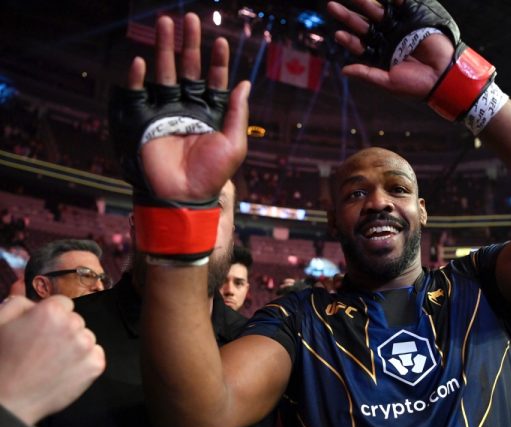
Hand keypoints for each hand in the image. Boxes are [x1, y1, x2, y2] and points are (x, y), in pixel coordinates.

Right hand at [0, 296, 104, 424]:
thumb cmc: (1, 360)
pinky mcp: (95, 365)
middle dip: (62, 330)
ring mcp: (87, 346)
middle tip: (42, 348)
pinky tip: (63, 370)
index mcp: (52, 311)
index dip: (49, 316)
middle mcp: (74, 325)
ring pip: (85, 337)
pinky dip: (84, 361)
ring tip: (51, 361)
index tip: (40, 330)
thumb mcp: (0, 322)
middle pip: (75, 320)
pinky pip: (95, 355)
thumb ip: (17, 301)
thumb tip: (23, 284)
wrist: (7, 400)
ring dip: (74, 345)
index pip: (63, 303)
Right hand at [125, 13, 249, 201]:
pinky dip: (137, 77)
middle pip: (188, 68)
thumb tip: (245, 83)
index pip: (215, 79)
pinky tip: (142, 61)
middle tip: (189, 18)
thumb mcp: (234, 143)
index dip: (218, 61)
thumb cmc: (212, 174)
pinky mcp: (145, 120)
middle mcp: (188, 107)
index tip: (221, 41)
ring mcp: (166, 111)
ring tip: (165, 22)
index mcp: (211, 113)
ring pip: (165, 72)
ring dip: (165, 48)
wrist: (184, 196)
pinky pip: (139, 93)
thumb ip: (238, 112)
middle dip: (189, 43)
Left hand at [327, 0, 453, 98]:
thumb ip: (367, 74)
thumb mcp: (388, 82)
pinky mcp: (413, 20)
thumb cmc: (416, 85)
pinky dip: (391, 0)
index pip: (360, 45)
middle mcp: (388, 40)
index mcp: (381, 56)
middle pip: (364, 26)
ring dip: (365, 4)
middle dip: (348, 17)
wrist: (443, 77)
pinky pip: (400, 7)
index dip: (349, 39)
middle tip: (332, 7)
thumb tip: (343, 71)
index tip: (338, 34)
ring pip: (378, 14)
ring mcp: (400, 29)